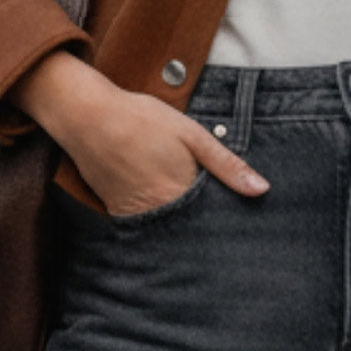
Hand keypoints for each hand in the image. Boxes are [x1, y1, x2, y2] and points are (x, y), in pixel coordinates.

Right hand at [8, 52, 268, 216]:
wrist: (88, 118)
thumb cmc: (143, 120)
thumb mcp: (192, 134)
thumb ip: (227, 165)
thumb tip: (262, 190)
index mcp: (182, 196)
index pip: (214, 225)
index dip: (228, 225)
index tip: (243, 230)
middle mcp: (159, 215)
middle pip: (193, 233)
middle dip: (207, 231)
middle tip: (225, 231)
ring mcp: (136, 217)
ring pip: (170, 232)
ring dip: (183, 226)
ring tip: (198, 220)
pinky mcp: (119, 213)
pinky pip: (147, 225)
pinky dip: (159, 219)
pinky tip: (164, 203)